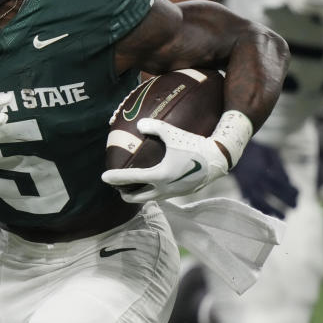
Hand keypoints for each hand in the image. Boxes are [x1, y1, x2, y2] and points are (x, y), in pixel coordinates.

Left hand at [101, 118, 230, 202]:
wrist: (219, 159)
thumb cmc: (195, 144)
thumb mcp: (174, 133)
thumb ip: (155, 127)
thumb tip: (138, 123)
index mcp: (160, 175)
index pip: (132, 179)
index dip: (116, 178)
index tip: (103, 176)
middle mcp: (165, 188)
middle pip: (138, 197)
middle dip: (124, 193)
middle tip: (115, 187)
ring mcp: (174, 193)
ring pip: (150, 198)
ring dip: (138, 195)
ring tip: (130, 187)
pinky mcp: (182, 193)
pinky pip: (161, 195)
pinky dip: (152, 192)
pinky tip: (151, 183)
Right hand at [231, 140, 297, 218]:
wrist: (232, 150)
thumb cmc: (256, 151)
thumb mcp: (271, 153)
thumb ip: (280, 167)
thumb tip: (289, 183)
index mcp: (264, 169)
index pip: (281, 183)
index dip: (291, 190)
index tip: (298, 195)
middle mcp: (256, 178)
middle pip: (273, 192)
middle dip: (286, 201)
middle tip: (295, 207)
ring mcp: (248, 184)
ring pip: (260, 201)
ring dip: (272, 210)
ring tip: (283, 217)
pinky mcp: (242, 187)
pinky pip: (250, 200)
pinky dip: (259, 208)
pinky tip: (268, 214)